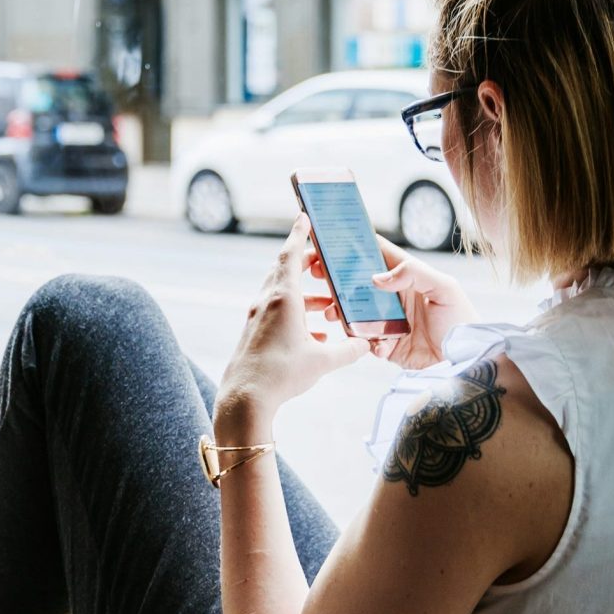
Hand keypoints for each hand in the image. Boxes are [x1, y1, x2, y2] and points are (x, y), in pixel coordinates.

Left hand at [218, 218, 370, 427]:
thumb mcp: (323, 361)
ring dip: (306, 295)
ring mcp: (257, 317)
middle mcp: (266, 302)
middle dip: (307, 264)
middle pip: (285, 270)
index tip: (304, 215)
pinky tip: (316, 335)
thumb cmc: (282, 374)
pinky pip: (277, 314)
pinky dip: (297, 315)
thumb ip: (349, 350)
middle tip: (326, 263)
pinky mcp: (253, 332)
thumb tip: (367, 344)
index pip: (290, 254)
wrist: (245, 398)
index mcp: (283, 298)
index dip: (299, 233)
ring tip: (330, 306)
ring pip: (283, 294)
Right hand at [304, 224, 481, 370]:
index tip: (330, 240)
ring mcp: (386, 321)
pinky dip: (364, 342)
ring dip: (340, 311)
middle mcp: (392, 297)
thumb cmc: (461, 320)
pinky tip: (376, 344)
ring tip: (333, 313)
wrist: (466, 361)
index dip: (353, 245)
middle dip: (335, 277)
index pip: (376, 254)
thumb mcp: (445, 289)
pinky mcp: (385, 346)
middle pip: (357, 282)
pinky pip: (365, 341)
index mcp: (407, 277)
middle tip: (316, 272)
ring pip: (353, 312)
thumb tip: (376, 278)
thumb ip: (415, 274)